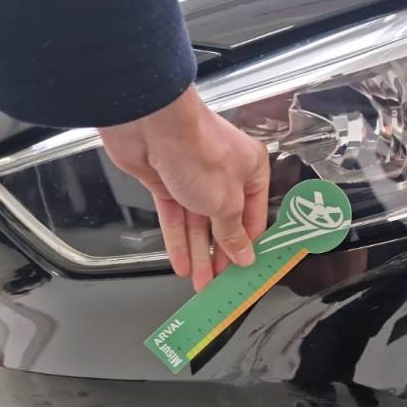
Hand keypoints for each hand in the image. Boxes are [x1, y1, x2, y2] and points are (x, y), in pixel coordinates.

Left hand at [99, 86, 269, 290]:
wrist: (151, 124)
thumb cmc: (198, 150)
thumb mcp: (226, 203)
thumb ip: (233, 233)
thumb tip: (245, 254)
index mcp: (252, 171)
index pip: (255, 217)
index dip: (249, 245)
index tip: (246, 270)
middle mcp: (225, 174)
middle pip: (224, 223)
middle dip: (221, 255)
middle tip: (221, 282)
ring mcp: (194, 178)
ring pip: (198, 224)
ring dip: (199, 254)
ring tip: (201, 282)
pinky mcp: (166, 182)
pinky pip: (175, 217)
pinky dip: (178, 240)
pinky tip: (181, 263)